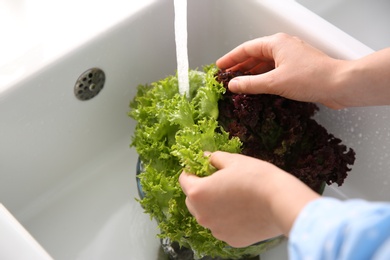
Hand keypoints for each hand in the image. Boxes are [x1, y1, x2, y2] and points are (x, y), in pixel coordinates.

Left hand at [179, 151, 318, 247]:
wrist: (281, 201)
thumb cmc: (256, 178)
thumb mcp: (233, 160)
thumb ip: (214, 158)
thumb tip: (206, 158)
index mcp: (198, 193)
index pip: (183, 180)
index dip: (192, 171)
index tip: (201, 168)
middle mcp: (202, 215)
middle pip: (193, 200)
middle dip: (201, 190)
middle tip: (218, 181)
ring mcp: (216, 230)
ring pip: (208, 215)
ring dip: (214, 206)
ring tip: (234, 196)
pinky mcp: (231, 240)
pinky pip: (223, 227)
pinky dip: (228, 219)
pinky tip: (243, 210)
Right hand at [217, 33, 389, 108]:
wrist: (339, 84)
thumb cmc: (311, 78)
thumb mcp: (274, 82)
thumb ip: (250, 84)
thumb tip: (233, 85)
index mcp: (276, 43)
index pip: (246, 49)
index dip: (231, 58)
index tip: (219, 67)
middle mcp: (283, 47)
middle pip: (255, 55)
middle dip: (240, 66)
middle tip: (226, 77)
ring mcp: (291, 58)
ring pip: (265, 64)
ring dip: (251, 74)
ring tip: (238, 84)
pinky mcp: (297, 69)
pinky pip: (274, 71)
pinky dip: (264, 78)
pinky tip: (258, 88)